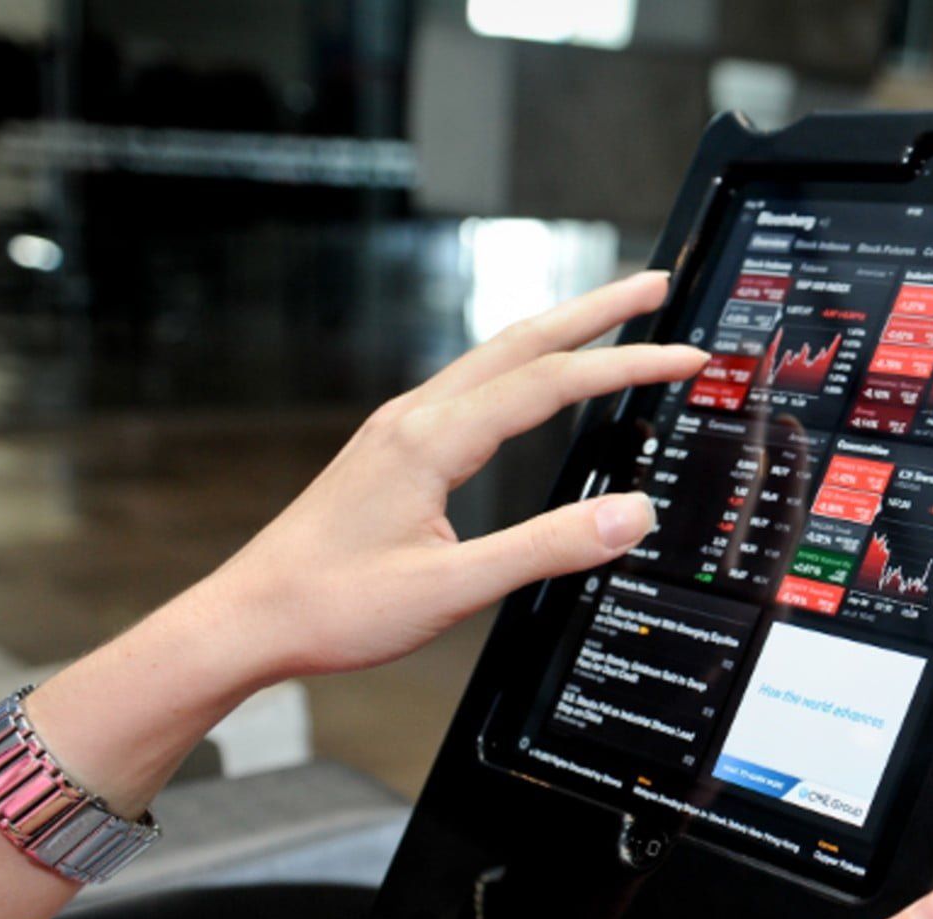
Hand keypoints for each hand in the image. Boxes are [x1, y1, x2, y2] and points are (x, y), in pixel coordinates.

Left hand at [198, 271, 707, 684]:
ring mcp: (401, 429)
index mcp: (431, 440)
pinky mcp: (394, 449)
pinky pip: (473, 386)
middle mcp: (414, 418)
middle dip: (597, 310)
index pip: (550, 382)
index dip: (626, 365)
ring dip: (560, 332)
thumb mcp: (452, 589)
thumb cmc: (332, 607)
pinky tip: (535, 380)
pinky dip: (524, 367)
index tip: (684, 356)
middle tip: (658, 285)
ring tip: (612, 317)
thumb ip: (548, 548)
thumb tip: (630, 514)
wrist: (247, 619)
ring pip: (495, 357)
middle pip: (523, 341)